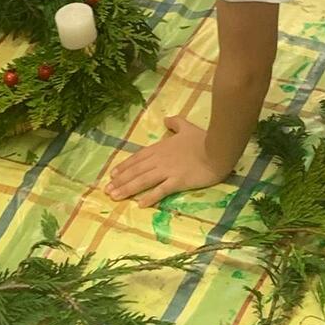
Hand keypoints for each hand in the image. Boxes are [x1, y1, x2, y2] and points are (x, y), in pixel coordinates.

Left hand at [106, 115, 234, 206]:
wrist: (218, 149)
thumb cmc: (203, 139)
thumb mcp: (187, 126)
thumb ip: (175, 123)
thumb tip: (166, 119)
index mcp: (161, 147)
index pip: (138, 157)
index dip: (124, 166)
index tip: (112, 174)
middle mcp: (160, 159)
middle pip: (136, 170)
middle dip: (120, 180)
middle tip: (106, 190)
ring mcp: (168, 171)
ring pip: (143, 181)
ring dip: (128, 189)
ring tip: (115, 197)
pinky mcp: (178, 181)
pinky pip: (161, 190)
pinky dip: (149, 197)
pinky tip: (140, 204)